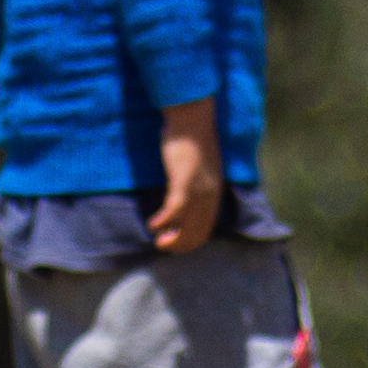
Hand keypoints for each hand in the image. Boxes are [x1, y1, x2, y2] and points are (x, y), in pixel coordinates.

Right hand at [149, 99, 221, 252]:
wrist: (192, 120)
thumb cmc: (192, 140)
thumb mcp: (200, 167)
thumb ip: (198, 183)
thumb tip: (188, 197)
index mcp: (214, 192)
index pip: (207, 227)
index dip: (191, 240)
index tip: (176, 244)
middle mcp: (209, 194)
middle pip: (198, 231)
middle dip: (181, 244)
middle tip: (164, 247)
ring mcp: (197, 189)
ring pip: (187, 225)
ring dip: (172, 238)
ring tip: (158, 241)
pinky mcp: (182, 181)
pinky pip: (174, 210)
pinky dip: (164, 221)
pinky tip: (153, 225)